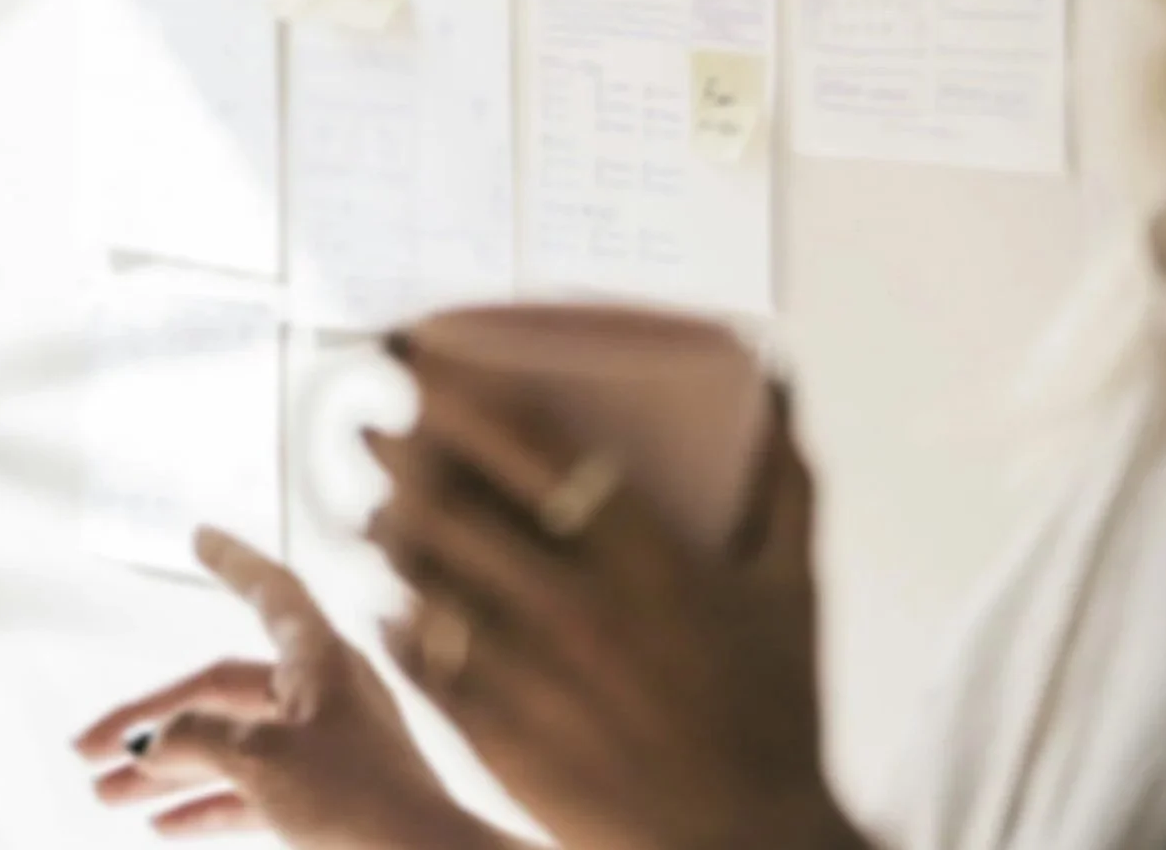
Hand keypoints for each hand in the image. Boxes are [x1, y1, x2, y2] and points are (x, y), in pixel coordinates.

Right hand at [74, 527, 503, 849]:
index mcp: (318, 657)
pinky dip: (209, 803)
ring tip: (105, 796)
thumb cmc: (356, 801)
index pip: (269, 589)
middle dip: (151, 722)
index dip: (231, 559)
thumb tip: (153, 741)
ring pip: (229, 745)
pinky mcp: (325, 797)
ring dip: (167, 772)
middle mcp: (321, 691)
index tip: (197, 534)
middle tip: (86, 751)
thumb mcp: (261, 760)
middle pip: (219, 690)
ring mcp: (324, 745)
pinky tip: (162, 824)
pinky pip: (253, 789)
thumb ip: (197, 738)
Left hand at [366, 340, 867, 849]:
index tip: (422, 363)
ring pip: (421, 578)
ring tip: (370, 510)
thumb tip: (775, 381)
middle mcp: (575, 606)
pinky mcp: (497, 737)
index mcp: (646, 558)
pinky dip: (397, 620)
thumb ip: (785, 483)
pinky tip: (389, 601)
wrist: (748, 849)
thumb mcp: (796, 594)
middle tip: (369, 427)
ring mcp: (528, 674)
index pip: (530, 447)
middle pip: (451, 503)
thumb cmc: (777, 719)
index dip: (461, 395)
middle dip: (395, 454)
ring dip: (384, 533)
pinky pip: (421, 659)